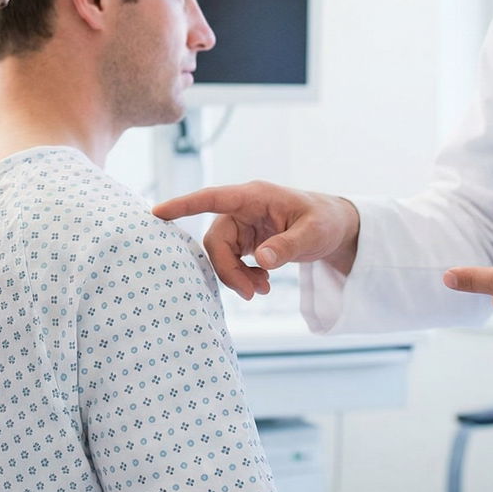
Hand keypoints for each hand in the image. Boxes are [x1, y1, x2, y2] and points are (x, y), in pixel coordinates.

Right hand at [153, 181, 359, 299]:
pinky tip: (262, 284)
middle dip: (227, 270)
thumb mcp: (313, 234)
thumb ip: (287, 247)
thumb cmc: (325, 221)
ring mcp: (242, 224)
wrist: (334, 228)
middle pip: (215, 240)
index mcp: (254, 196)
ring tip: (262, 290)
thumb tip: (262, 260)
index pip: (211, 198)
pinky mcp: (245, 239)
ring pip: (220, 253)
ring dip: (235, 276)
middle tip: (251, 294)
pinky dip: (242, 276)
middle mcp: (242, 208)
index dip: (184, 205)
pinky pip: (231, 259)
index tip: (157, 212)